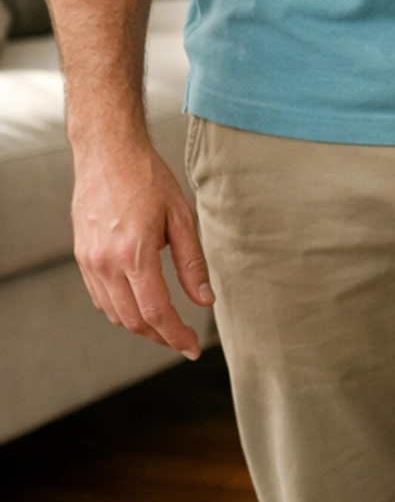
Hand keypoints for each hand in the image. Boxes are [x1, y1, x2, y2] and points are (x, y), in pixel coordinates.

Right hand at [72, 138, 214, 357]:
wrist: (107, 153)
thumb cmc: (148, 178)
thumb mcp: (181, 217)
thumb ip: (192, 263)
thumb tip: (205, 301)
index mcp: (135, 253)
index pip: (157, 313)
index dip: (176, 336)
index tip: (192, 349)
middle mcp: (106, 262)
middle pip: (134, 320)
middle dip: (161, 336)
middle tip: (183, 340)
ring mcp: (89, 261)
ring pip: (114, 313)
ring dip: (140, 326)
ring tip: (166, 325)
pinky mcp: (82, 257)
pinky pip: (100, 297)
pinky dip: (121, 309)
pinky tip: (140, 304)